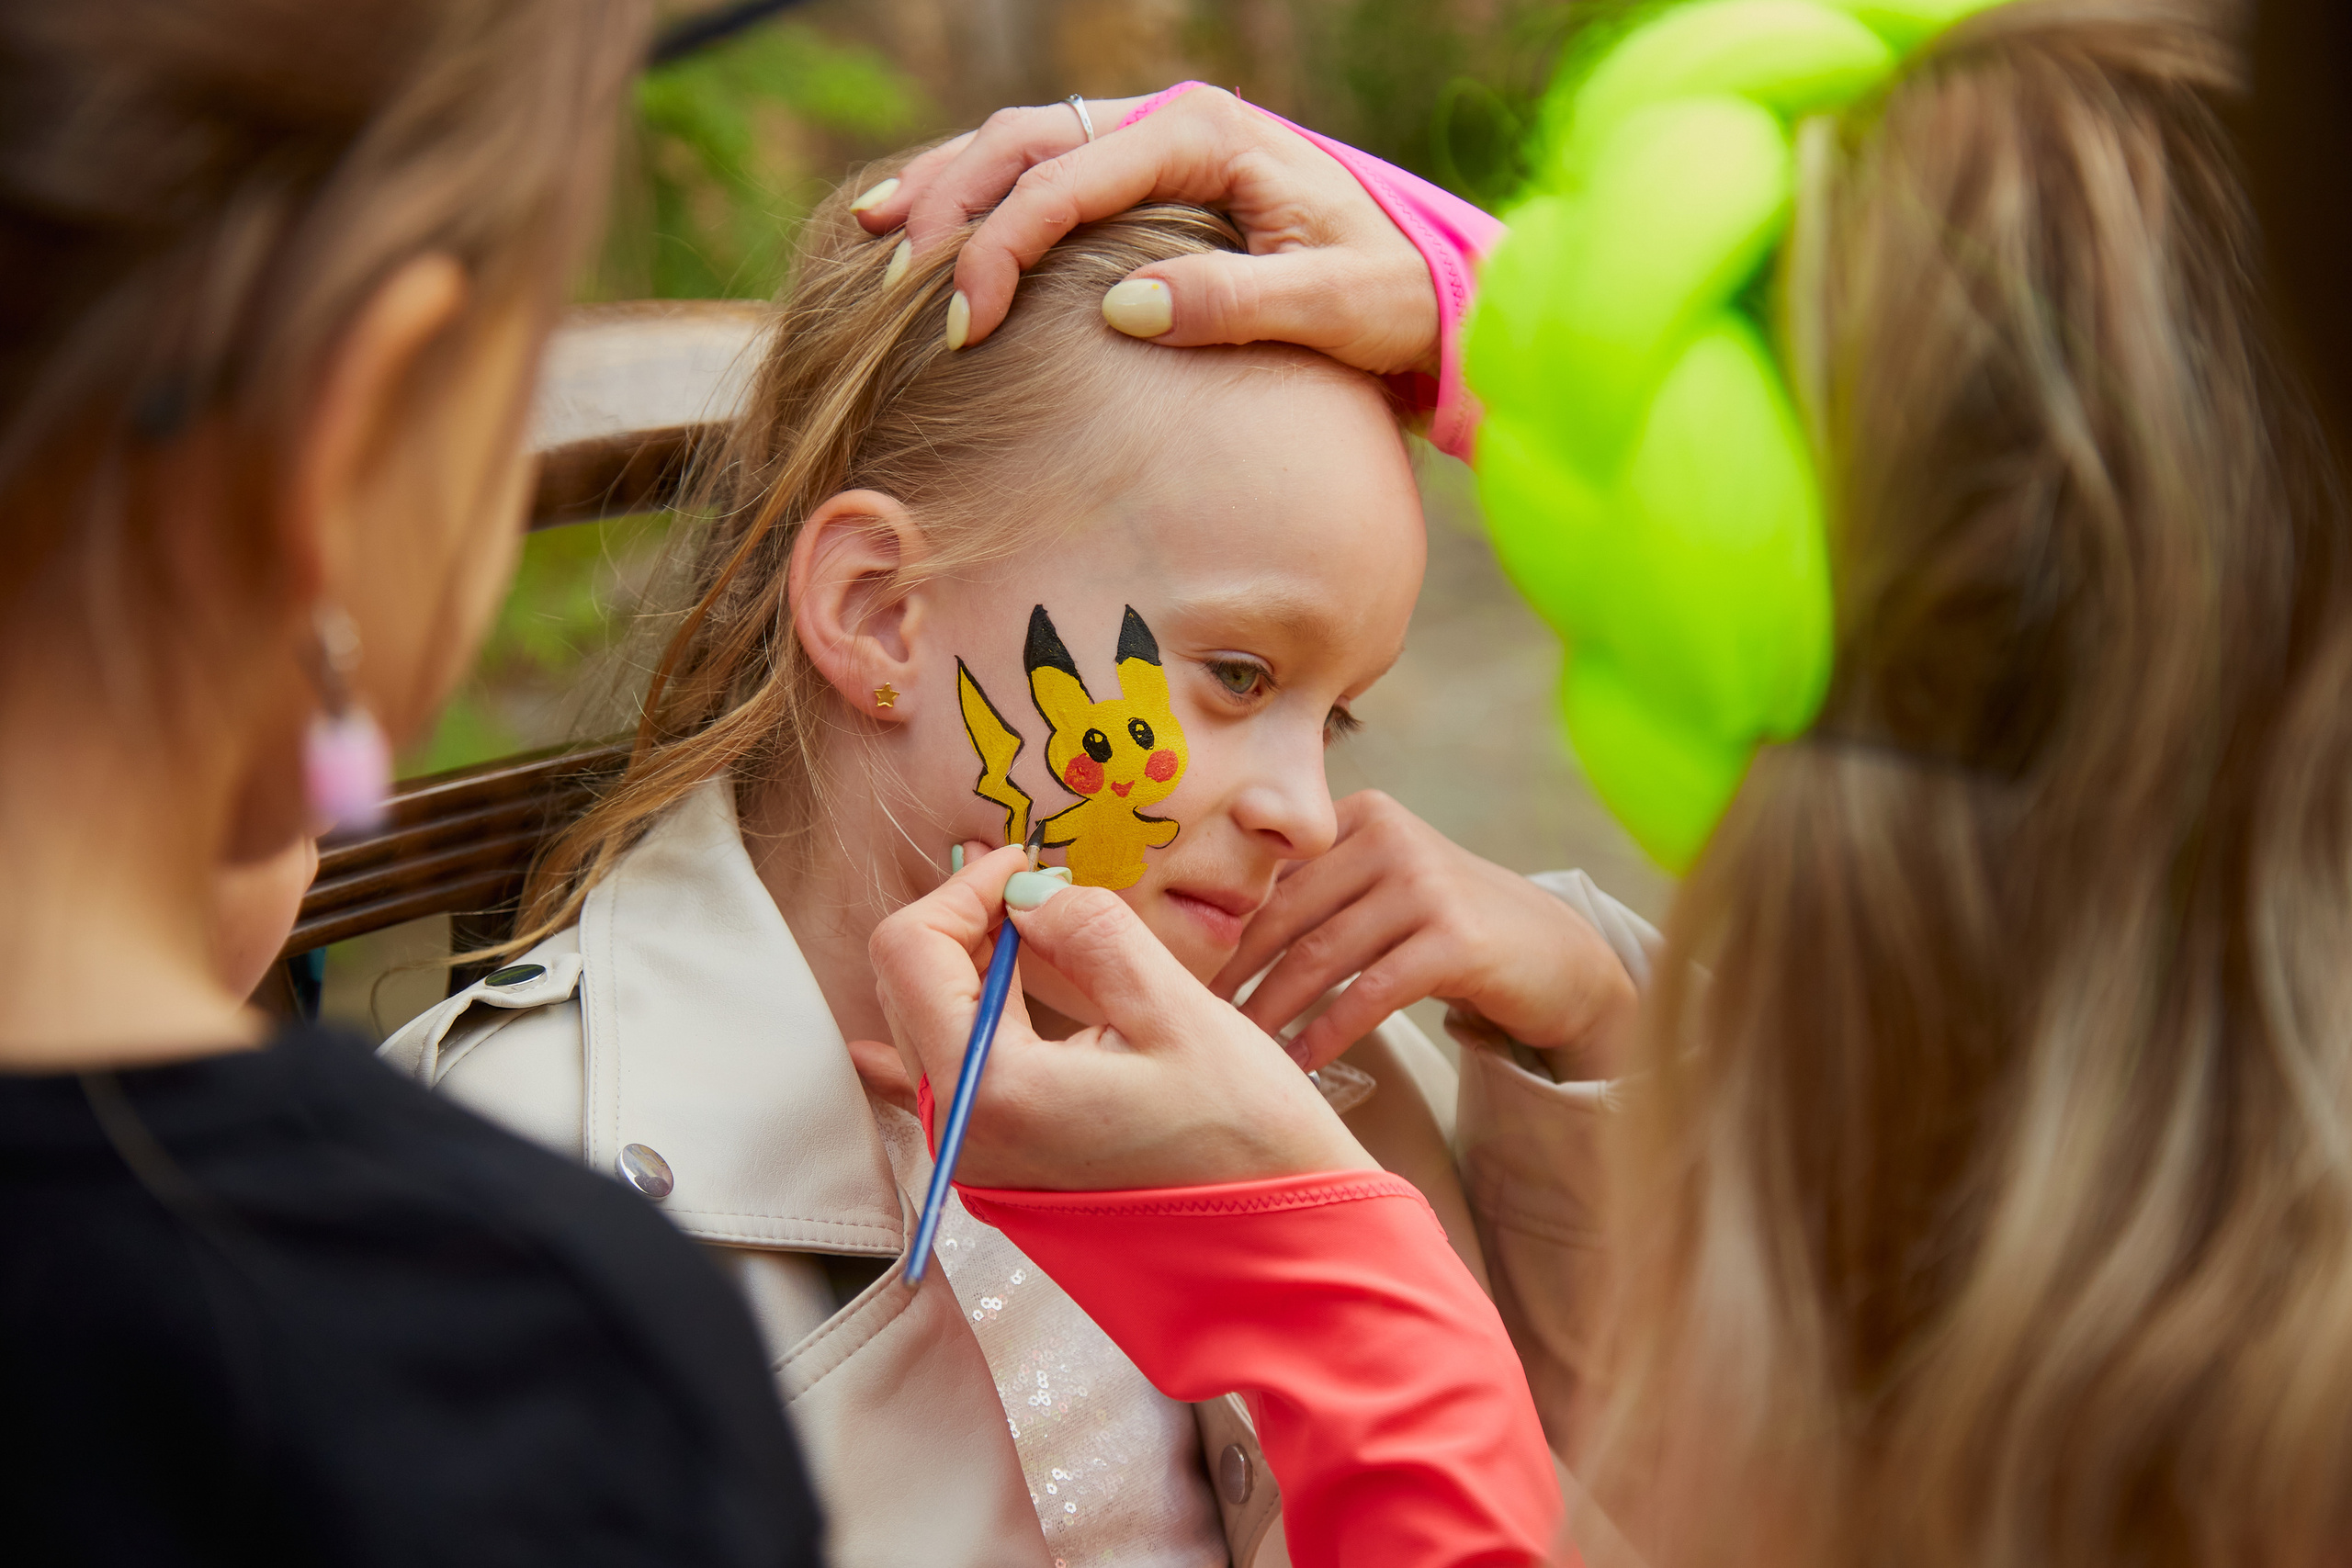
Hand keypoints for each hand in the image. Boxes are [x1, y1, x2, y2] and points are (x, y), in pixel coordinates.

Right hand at [852, 86, 1437, 374]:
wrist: (1429, 287)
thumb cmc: (1389, 297)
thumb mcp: (1330, 306)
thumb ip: (1233, 305)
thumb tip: (1122, 307)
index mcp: (1209, 136)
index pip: (1071, 178)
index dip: (1004, 247)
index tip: (968, 326)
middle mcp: (1172, 122)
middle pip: (1027, 141)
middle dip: (951, 208)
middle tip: (897, 288)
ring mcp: (1155, 143)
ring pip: (1023, 145)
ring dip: (946, 189)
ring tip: (877, 239)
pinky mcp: (1146, 180)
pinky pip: (1046, 171)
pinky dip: (980, 195)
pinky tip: (924, 228)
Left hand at [862, 843, 1376, 1190]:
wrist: (1280, 1249)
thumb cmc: (1246, 1144)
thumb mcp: (1174, 1011)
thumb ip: (1089, 933)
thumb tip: (1030, 890)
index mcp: (993, 1089)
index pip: (911, 952)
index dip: (963, 888)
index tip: (1023, 862)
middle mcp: (964, 1132)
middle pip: (906, 986)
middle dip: (964, 920)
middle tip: (1034, 885)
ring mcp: (980, 1157)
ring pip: (929, 1025)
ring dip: (973, 964)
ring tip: (1038, 927)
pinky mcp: (1007, 1167)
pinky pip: (954, 1075)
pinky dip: (968, 1017)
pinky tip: (980, 989)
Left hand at [1211, 792, 1638, 1078]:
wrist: (1555, 955)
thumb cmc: (1448, 927)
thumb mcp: (1385, 885)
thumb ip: (1320, 890)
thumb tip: (1216, 931)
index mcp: (1361, 817)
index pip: (1272, 874)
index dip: (1222, 927)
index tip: (1182, 973)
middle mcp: (1390, 837)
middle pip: (1285, 913)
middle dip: (1233, 972)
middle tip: (1192, 1018)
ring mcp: (1424, 885)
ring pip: (1318, 957)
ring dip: (1269, 1011)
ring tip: (1237, 1048)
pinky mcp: (1454, 940)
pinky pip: (1368, 995)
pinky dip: (1325, 1034)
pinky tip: (1297, 1064)